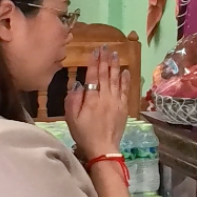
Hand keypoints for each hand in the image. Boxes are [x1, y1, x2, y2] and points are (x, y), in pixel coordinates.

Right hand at [65, 46, 129, 161]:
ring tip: (115, 54)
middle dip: (105, 60)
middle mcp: (105, 97)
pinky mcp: (123, 107)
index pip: (93, 76)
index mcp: (91, 99)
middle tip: (105, 47)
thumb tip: (78, 83)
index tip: (94, 51)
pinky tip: (125, 71)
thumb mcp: (71, 118)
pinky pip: (125, 90)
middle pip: (106, 75)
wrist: (102, 148)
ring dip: (115, 66)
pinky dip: (125, 80)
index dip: (94, 63)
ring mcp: (116, 102)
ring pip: (116, 79)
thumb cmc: (83, 133)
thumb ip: (73, 99)